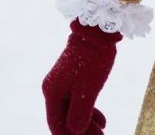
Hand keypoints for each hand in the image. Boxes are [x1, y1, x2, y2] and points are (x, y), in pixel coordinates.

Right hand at [42, 20, 120, 134]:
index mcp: (52, 92)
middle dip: (81, 131)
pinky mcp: (74, 78)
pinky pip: (79, 100)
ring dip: (87, 123)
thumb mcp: (88, 88)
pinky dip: (90, 111)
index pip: (56, 124)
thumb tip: (75, 131)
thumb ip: (80, 112)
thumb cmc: (92, 58)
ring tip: (102, 132)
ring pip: (73, 110)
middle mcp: (54, 89)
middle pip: (65, 118)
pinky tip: (102, 120)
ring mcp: (63, 83)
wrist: (97, 30)